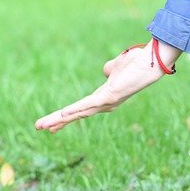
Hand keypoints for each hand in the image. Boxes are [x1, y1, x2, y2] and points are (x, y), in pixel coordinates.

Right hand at [35, 40, 178, 132]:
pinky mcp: (109, 97)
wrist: (150, 62)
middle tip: (38, 128)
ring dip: (59, 119)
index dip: (65, 117)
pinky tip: (63, 115)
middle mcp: (104, 105)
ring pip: (78, 113)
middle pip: (75, 115)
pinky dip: (74, 111)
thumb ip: (109, 70)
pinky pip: (88, 105)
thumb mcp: (116, 66)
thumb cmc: (136, 63)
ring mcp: (107, 103)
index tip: (52, 126)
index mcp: (104, 98)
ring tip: (43, 125)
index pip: (80, 110)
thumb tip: (106, 71)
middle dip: (56, 122)